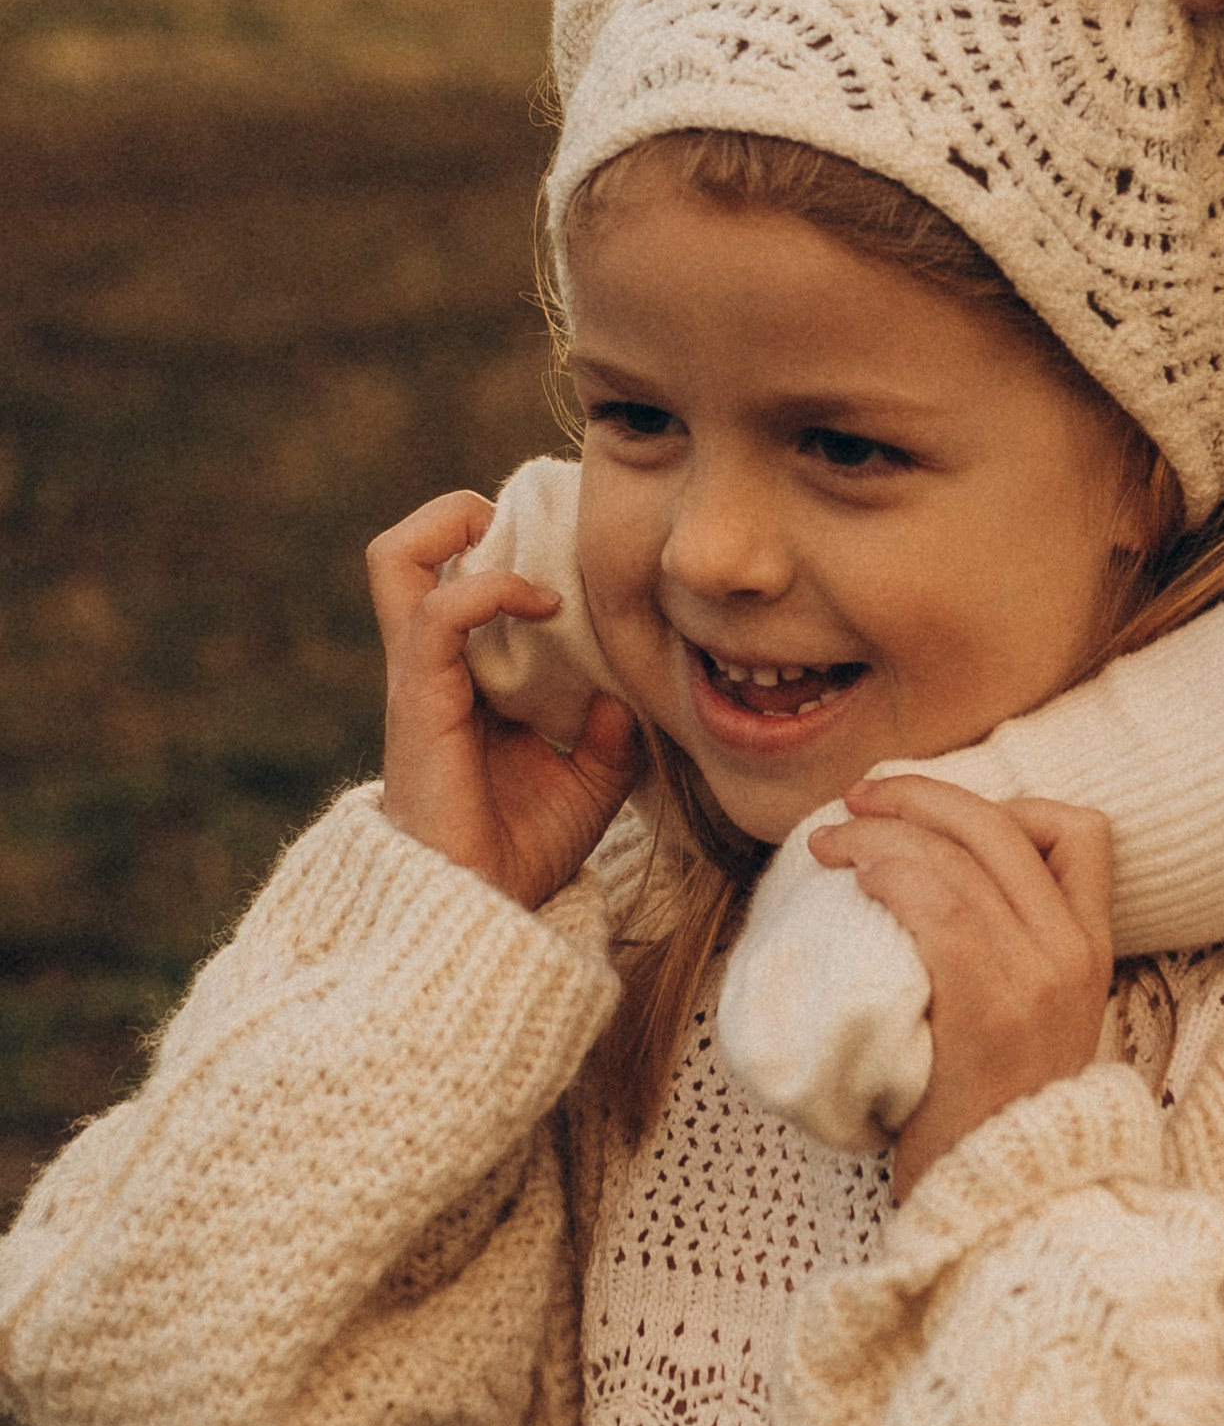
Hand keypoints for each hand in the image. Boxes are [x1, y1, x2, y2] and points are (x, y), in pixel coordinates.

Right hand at [368, 492, 643, 909]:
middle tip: (524, 527)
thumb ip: (609, 735)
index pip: (453, 574)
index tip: (566, 545)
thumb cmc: (519, 852)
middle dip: (458, 512)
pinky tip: (544, 605)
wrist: (475, 913)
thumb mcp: (588, 784)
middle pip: (403, 551)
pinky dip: (494, 586)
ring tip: (520, 544)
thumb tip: (624, 697)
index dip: (501, 541)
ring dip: (460, 525)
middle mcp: (430, 664)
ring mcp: (418, 675)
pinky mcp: (419, 695)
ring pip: (398, 557)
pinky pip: (441, 610)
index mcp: (461, 676)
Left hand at [807, 779, 1114, 1198]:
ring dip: (882, 835)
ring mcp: (1036, 976)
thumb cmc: (995, 1113)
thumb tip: (933, 882)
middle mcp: (1073, 951)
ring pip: (956, 860)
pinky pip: (937, 908)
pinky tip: (855, 879)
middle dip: (922, 796)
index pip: (1081, 830)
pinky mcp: (989, 1007)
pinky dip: (888, 876)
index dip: (1014, 804)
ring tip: (833, 841)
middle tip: (860, 799)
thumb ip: (1013, 953)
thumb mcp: (1035, 1020)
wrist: (1006, 1204)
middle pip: (1000, 826)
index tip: (950, 818)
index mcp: (1094, 947)